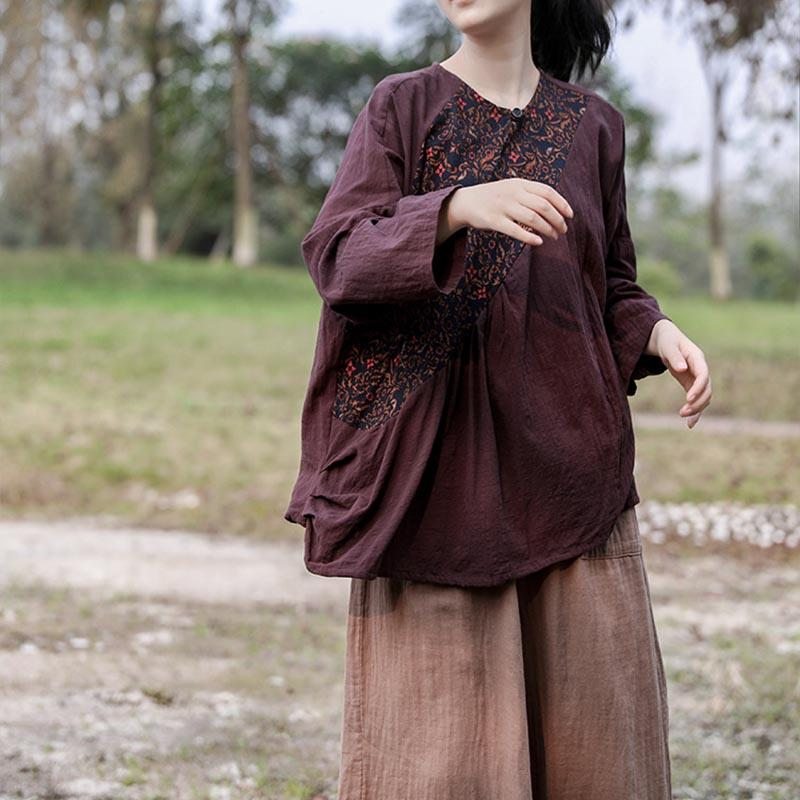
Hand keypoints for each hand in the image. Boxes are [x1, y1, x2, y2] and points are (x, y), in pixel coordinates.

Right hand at [446, 177, 572, 245]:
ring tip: (554, 237)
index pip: (547, 192)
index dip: (562, 204)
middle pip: (543, 206)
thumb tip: (554, 207)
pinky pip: (515, 230)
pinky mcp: (493, 221)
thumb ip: (529, 194)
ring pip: (532, 218)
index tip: (570, 216)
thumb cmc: (492, 197)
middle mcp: (513, 193)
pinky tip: (538, 242)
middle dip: (557, 220)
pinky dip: (529, 237)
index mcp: (519, 184)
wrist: (464, 202)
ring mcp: (503, 207)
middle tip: (563, 231)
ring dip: (547, 229)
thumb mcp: (511, 188)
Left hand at [648, 319, 711, 428]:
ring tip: (684, 418)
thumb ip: (674, 356)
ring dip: (697, 408)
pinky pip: (696, 399)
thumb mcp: (667, 345)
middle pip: (707, 388)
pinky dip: (695, 411)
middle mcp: (700, 368)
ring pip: (704, 396)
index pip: (703, 374)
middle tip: (683, 413)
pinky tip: (690, 424)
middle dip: (698, 402)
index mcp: (696, 357)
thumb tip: (682, 369)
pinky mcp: (690, 383)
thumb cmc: (665, 340)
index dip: (698, 387)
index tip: (688, 399)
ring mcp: (696, 376)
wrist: (663, 337)